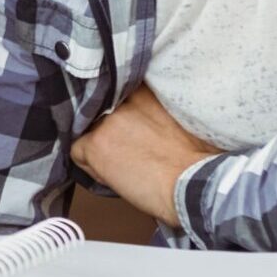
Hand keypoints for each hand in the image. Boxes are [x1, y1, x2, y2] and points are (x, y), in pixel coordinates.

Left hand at [71, 86, 218, 224]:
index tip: (127, 127)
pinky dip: (92, 167)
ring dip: (101, 147)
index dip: (120, 114)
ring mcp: (107, 122)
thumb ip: (158, 111)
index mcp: (145, 92)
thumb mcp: (183, 121)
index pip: (117, 94)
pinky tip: (113, 176)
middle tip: (127, 150)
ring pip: (88, 132)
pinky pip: (78, 153)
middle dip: (111, 130)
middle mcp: (123, 101)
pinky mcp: (95, 144)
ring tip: (124, 165)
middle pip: (101, 114)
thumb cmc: (198, 160)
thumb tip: (148, 120)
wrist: (195, 184)